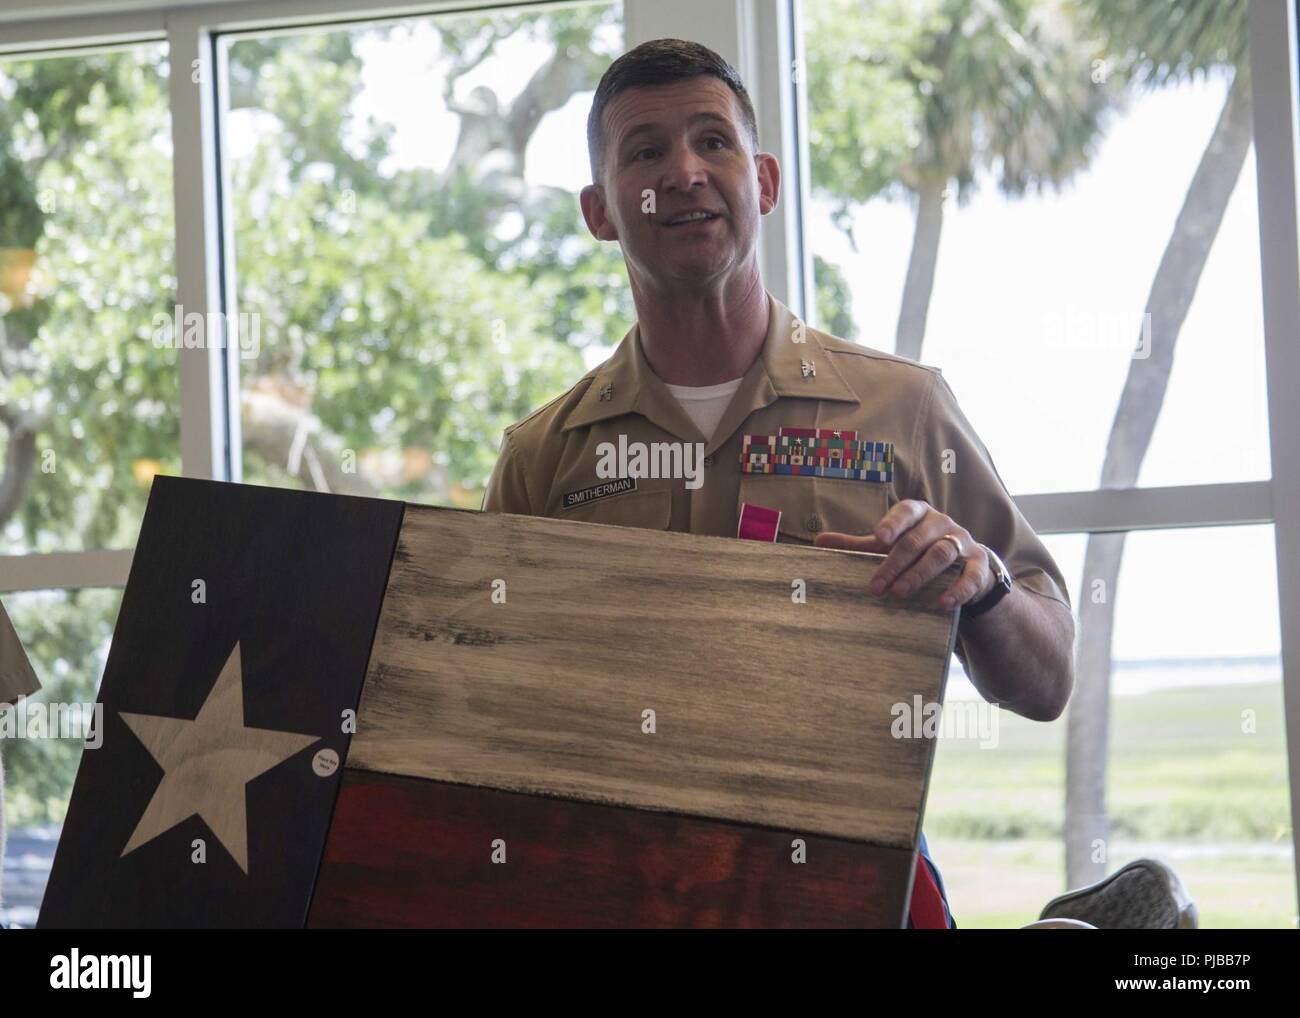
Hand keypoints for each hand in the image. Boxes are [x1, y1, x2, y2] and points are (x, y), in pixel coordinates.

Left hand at [812, 499, 993, 609]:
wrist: (964, 570)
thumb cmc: (918, 554)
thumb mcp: (889, 548)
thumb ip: (858, 545)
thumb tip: (818, 540)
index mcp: (919, 514)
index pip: (907, 510)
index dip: (894, 522)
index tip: (879, 537)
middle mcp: (942, 524)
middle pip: (919, 539)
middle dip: (897, 562)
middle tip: (878, 585)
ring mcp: (964, 543)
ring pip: (943, 554)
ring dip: (921, 574)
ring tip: (901, 593)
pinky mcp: (980, 566)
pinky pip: (971, 576)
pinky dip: (957, 590)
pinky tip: (941, 604)